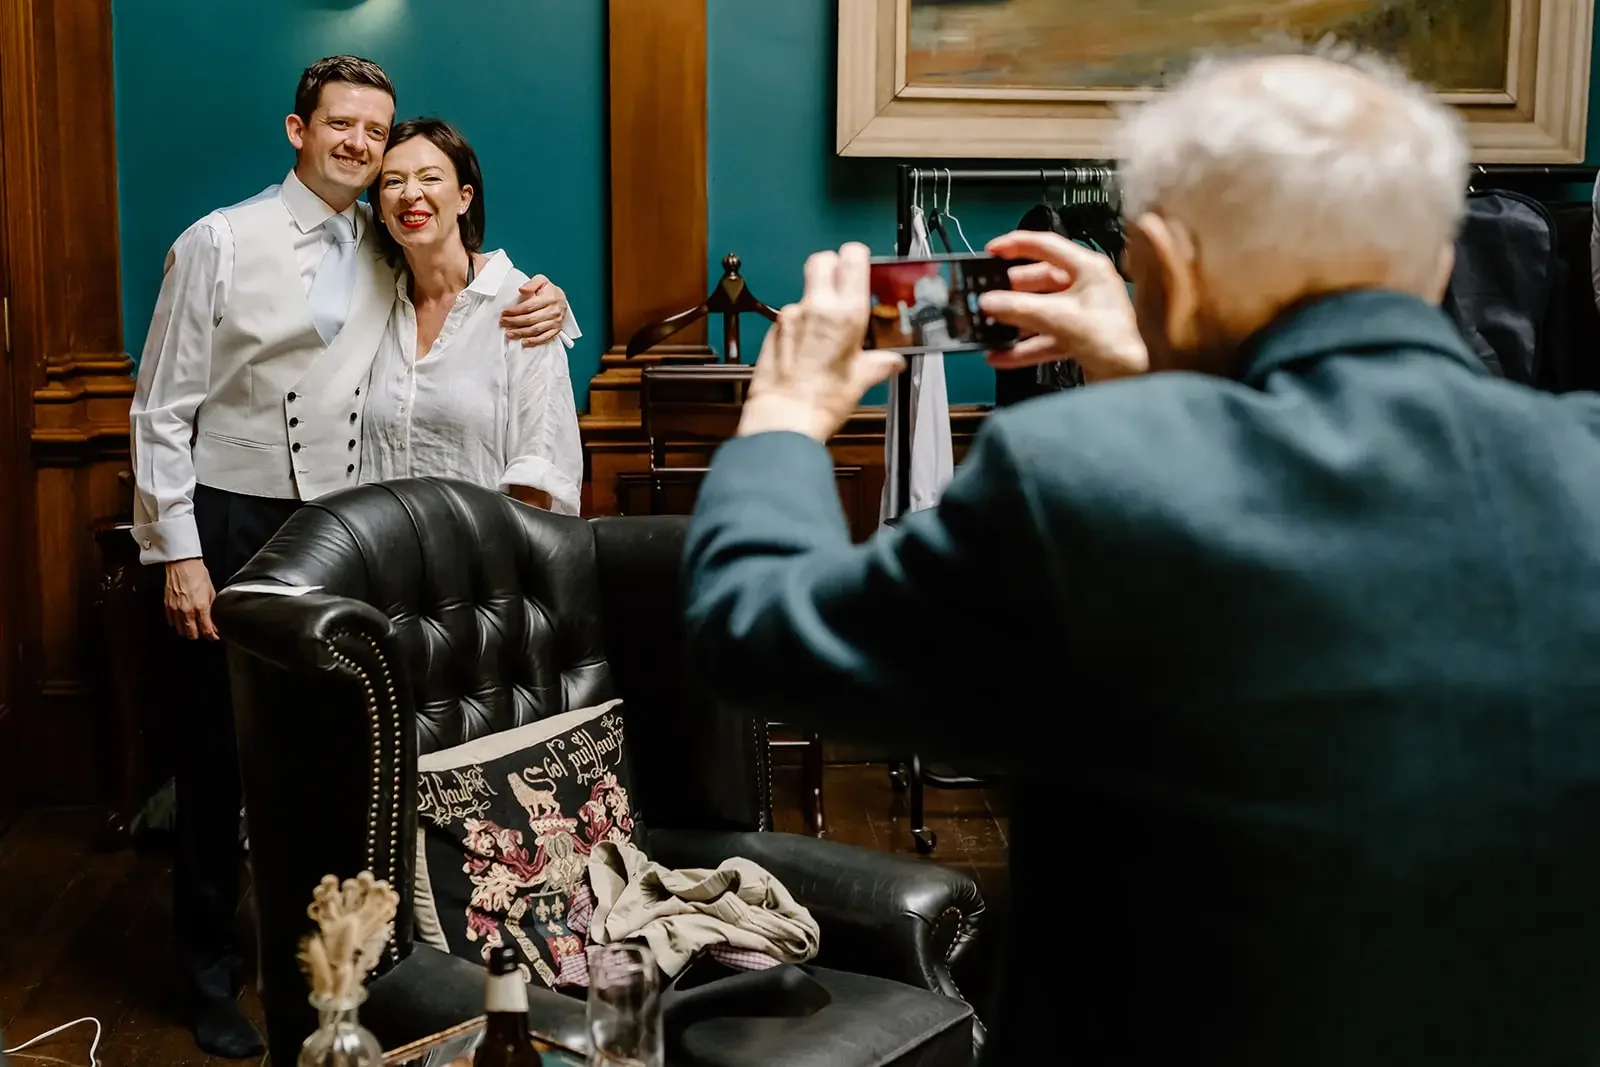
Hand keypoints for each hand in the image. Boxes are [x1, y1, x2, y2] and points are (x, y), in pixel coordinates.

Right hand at [164, 557, 216, 640]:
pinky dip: (177, 624)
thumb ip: (212, 610)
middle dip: (199, 635)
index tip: (214, 637)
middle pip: (191, 633)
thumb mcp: (211, 593)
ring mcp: (175, 609)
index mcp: (201, 607)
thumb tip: (214, 622)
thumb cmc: (198, 575)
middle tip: (203, 632)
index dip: (211, 636)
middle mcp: (187, 611)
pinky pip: (171, 621)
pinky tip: (182, 621)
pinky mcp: (167, 606)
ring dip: (187, 631)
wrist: (183, 565)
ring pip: (180, 630)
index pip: (206, 629)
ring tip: (193, 628)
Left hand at [500, 275, 567, 346]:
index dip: (515, 311)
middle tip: (503, 322)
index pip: (529, 306)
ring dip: (521, 333)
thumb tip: (521, 290)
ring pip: (536, 329)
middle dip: (514, 322)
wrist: (561, 298)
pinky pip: (545, 337)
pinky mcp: (557, 329)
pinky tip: (524, 342)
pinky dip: (534, 341)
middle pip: (531, 319)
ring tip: (509, 333)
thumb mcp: (541, 280)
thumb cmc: (548, 290)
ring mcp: (556, 321)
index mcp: (550, 298)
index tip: (504, 313)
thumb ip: (532, 283)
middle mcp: (554, 310)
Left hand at [738, 243, 904, 441]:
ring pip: (807, 290)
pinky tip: (808, 347)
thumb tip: (892, 362)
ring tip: (826, 332)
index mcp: (845, 313)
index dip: (856, 257)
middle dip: (833, 267)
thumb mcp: (861, 380)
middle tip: (843, 288)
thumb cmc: (821, 401)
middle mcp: (817, 306)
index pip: (852, 256)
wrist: (783, 418)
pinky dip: (801, 323)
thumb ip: (880, 364)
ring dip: (817, 301)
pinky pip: (791, 315)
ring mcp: (792, 315)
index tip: (861, 268)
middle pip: (823, 259)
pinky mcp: (774, 327)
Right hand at [978, 231, 1148, 381]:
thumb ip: (1021, 309)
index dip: (1015, 245)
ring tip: (990, 329)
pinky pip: (1044, 338)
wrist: (1136, 380)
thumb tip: (989, 302)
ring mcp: (1081, 313)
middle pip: (1038, 282)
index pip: (1046, 246)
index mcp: (1088, 269)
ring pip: (1039, 312)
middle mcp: (1086, 287)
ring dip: (1014, 323)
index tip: (990, 251)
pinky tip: (1002, 356)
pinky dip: (1023, 347)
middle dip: (1011, 293)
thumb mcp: (1061, 319)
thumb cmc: (1116, 341)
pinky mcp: (1077, 338)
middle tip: (988, 298)